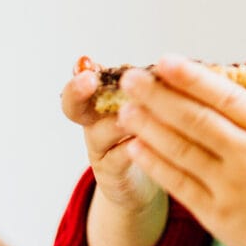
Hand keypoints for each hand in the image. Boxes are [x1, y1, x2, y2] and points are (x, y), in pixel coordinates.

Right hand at [60, 69, 162, 211]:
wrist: (145, 182)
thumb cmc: (151, 136)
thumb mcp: (150, 108)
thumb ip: (152, 86)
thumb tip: (170, 62)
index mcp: (104, 102)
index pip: (83, 84)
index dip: (80, 75)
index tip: (86, 65)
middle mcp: (95, 124)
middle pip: (74, 107)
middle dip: (78, 92)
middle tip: (89, 81)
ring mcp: (100, 150)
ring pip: (100, 132)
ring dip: (116, 119)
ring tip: (134, 109)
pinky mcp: (112, 174)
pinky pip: (117, 159)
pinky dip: (130, 148)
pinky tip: (144, 140)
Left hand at [116, 55, 245, 245]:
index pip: (226, 97)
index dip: (193, 77)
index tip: (166, 61)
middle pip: (196, 118)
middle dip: (160, 96)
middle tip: (132, 78)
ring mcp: (232, 186)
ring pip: (182, 149)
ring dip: (150, 127)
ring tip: (126, 109)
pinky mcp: (219, 216)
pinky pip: (180, 185)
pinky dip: (156, 164)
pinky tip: (137, 148)